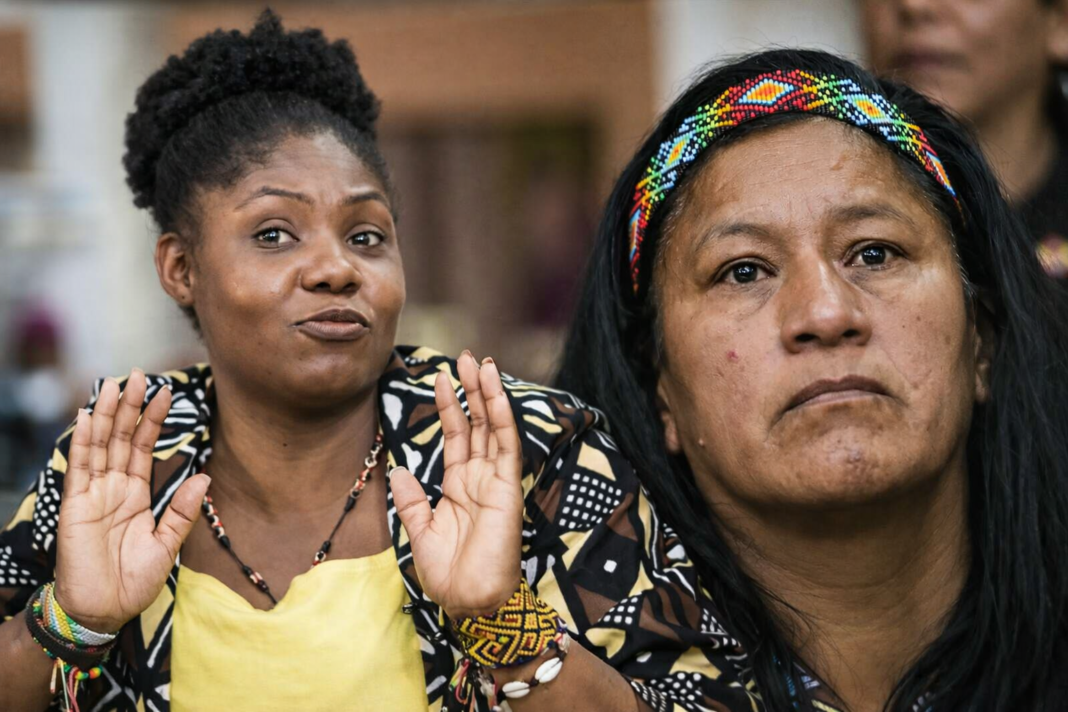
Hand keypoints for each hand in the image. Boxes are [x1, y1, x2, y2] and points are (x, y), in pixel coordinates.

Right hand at [53, 369, 210, 633]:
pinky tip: (87, 416)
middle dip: (130, 407)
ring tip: (115, 384)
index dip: (153, 420)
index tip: (166, 392)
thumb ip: (183, 511)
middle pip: (122, 438)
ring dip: (107, 414)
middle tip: (139, 374)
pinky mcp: (75, 506)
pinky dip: (83, 441)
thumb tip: (205, 475)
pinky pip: (80, 468)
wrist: (104, 611)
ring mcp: (93, 494)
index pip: (145, 448)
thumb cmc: (133, 581)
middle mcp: (114, 488)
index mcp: (137, 495)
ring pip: (101, 445)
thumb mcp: (167, 544)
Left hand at [390, 352, 523, 619]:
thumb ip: (413, 501)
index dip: (450, 407)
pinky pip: (506, 445)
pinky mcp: (508, 487)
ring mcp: (496, 480)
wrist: (470, 602)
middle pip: (478, 424)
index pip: (457, 437)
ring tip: (480, 362)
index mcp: (460, 487)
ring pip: (494, 427)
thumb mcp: (420, 533)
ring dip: (488, 393)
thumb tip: (398, 471)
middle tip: (466, 357)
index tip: (443, 378)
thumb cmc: (449, 575)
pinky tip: (495, 391)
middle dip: (471, 390)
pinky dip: (502, 416)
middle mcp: (480, 478)